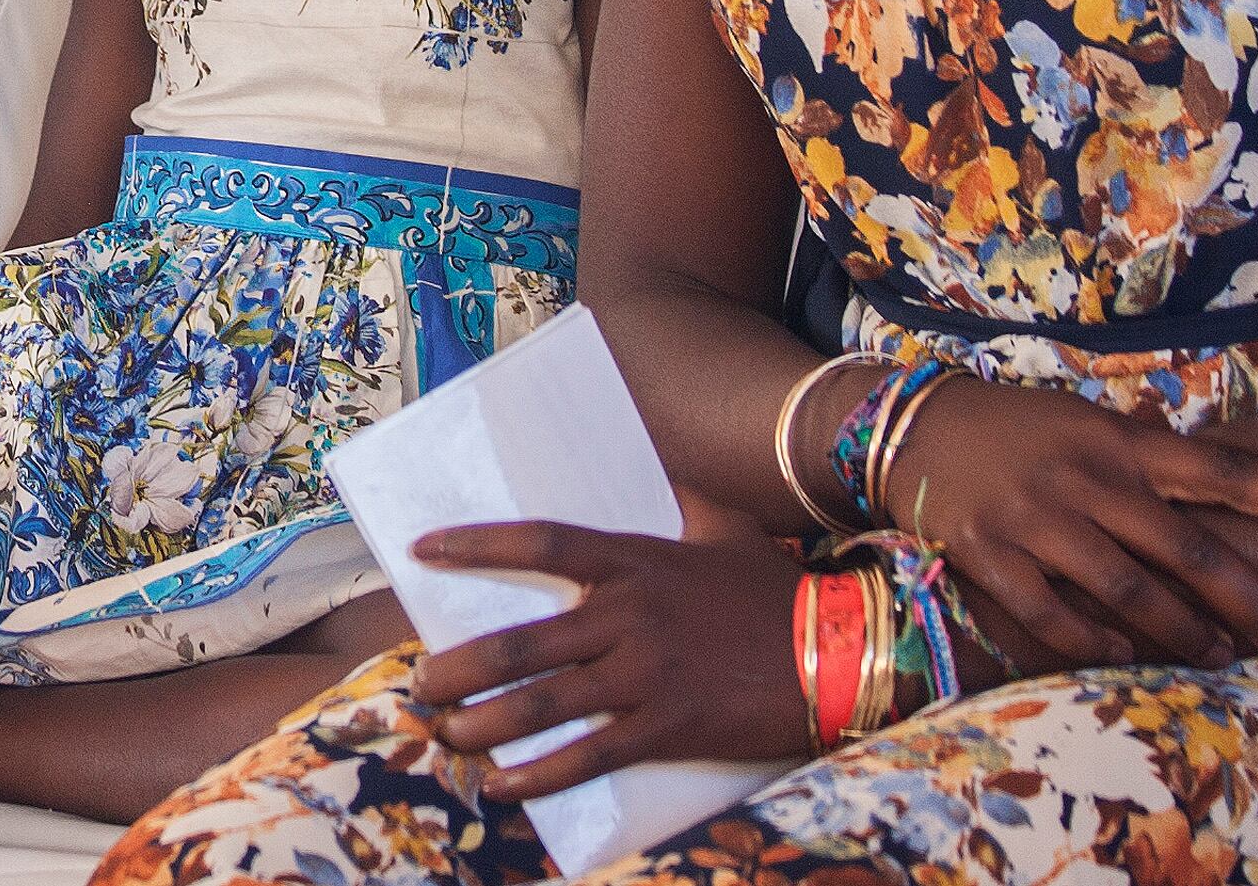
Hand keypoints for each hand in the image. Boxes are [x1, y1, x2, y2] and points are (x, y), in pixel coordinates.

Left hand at [410, 504, 808, 801]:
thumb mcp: (725, 528)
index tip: (426, 549)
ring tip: (443, 737)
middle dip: (456, 669)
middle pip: (520, 643)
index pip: (540, 542)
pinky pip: (584, 758)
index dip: (477, 545)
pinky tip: (501, 788)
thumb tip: (659, 468)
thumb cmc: (774, 590)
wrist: (837, 651)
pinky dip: (535, 778)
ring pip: (538, 706)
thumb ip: (681, 500)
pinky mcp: (663, 727)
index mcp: (636, 559)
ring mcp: (643, 674)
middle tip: (419, 684)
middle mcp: (629, 614)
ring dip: (479, 726)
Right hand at [883, 378, 1257, 670]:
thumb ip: (1142, 450)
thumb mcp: (1083, 419)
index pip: (1216, 467)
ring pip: (1127, 590)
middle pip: (1183, 546)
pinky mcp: (992, 555)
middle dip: (1244, 596)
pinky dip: (1093, 641)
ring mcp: (1037, 520)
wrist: (916, 427)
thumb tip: (1214, 473)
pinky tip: (1123, 655)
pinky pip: (1053, 615)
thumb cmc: (1017, 427)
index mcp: (1115, 440)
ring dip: (1180, 631)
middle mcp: (1084, 479)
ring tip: (1217, 654)